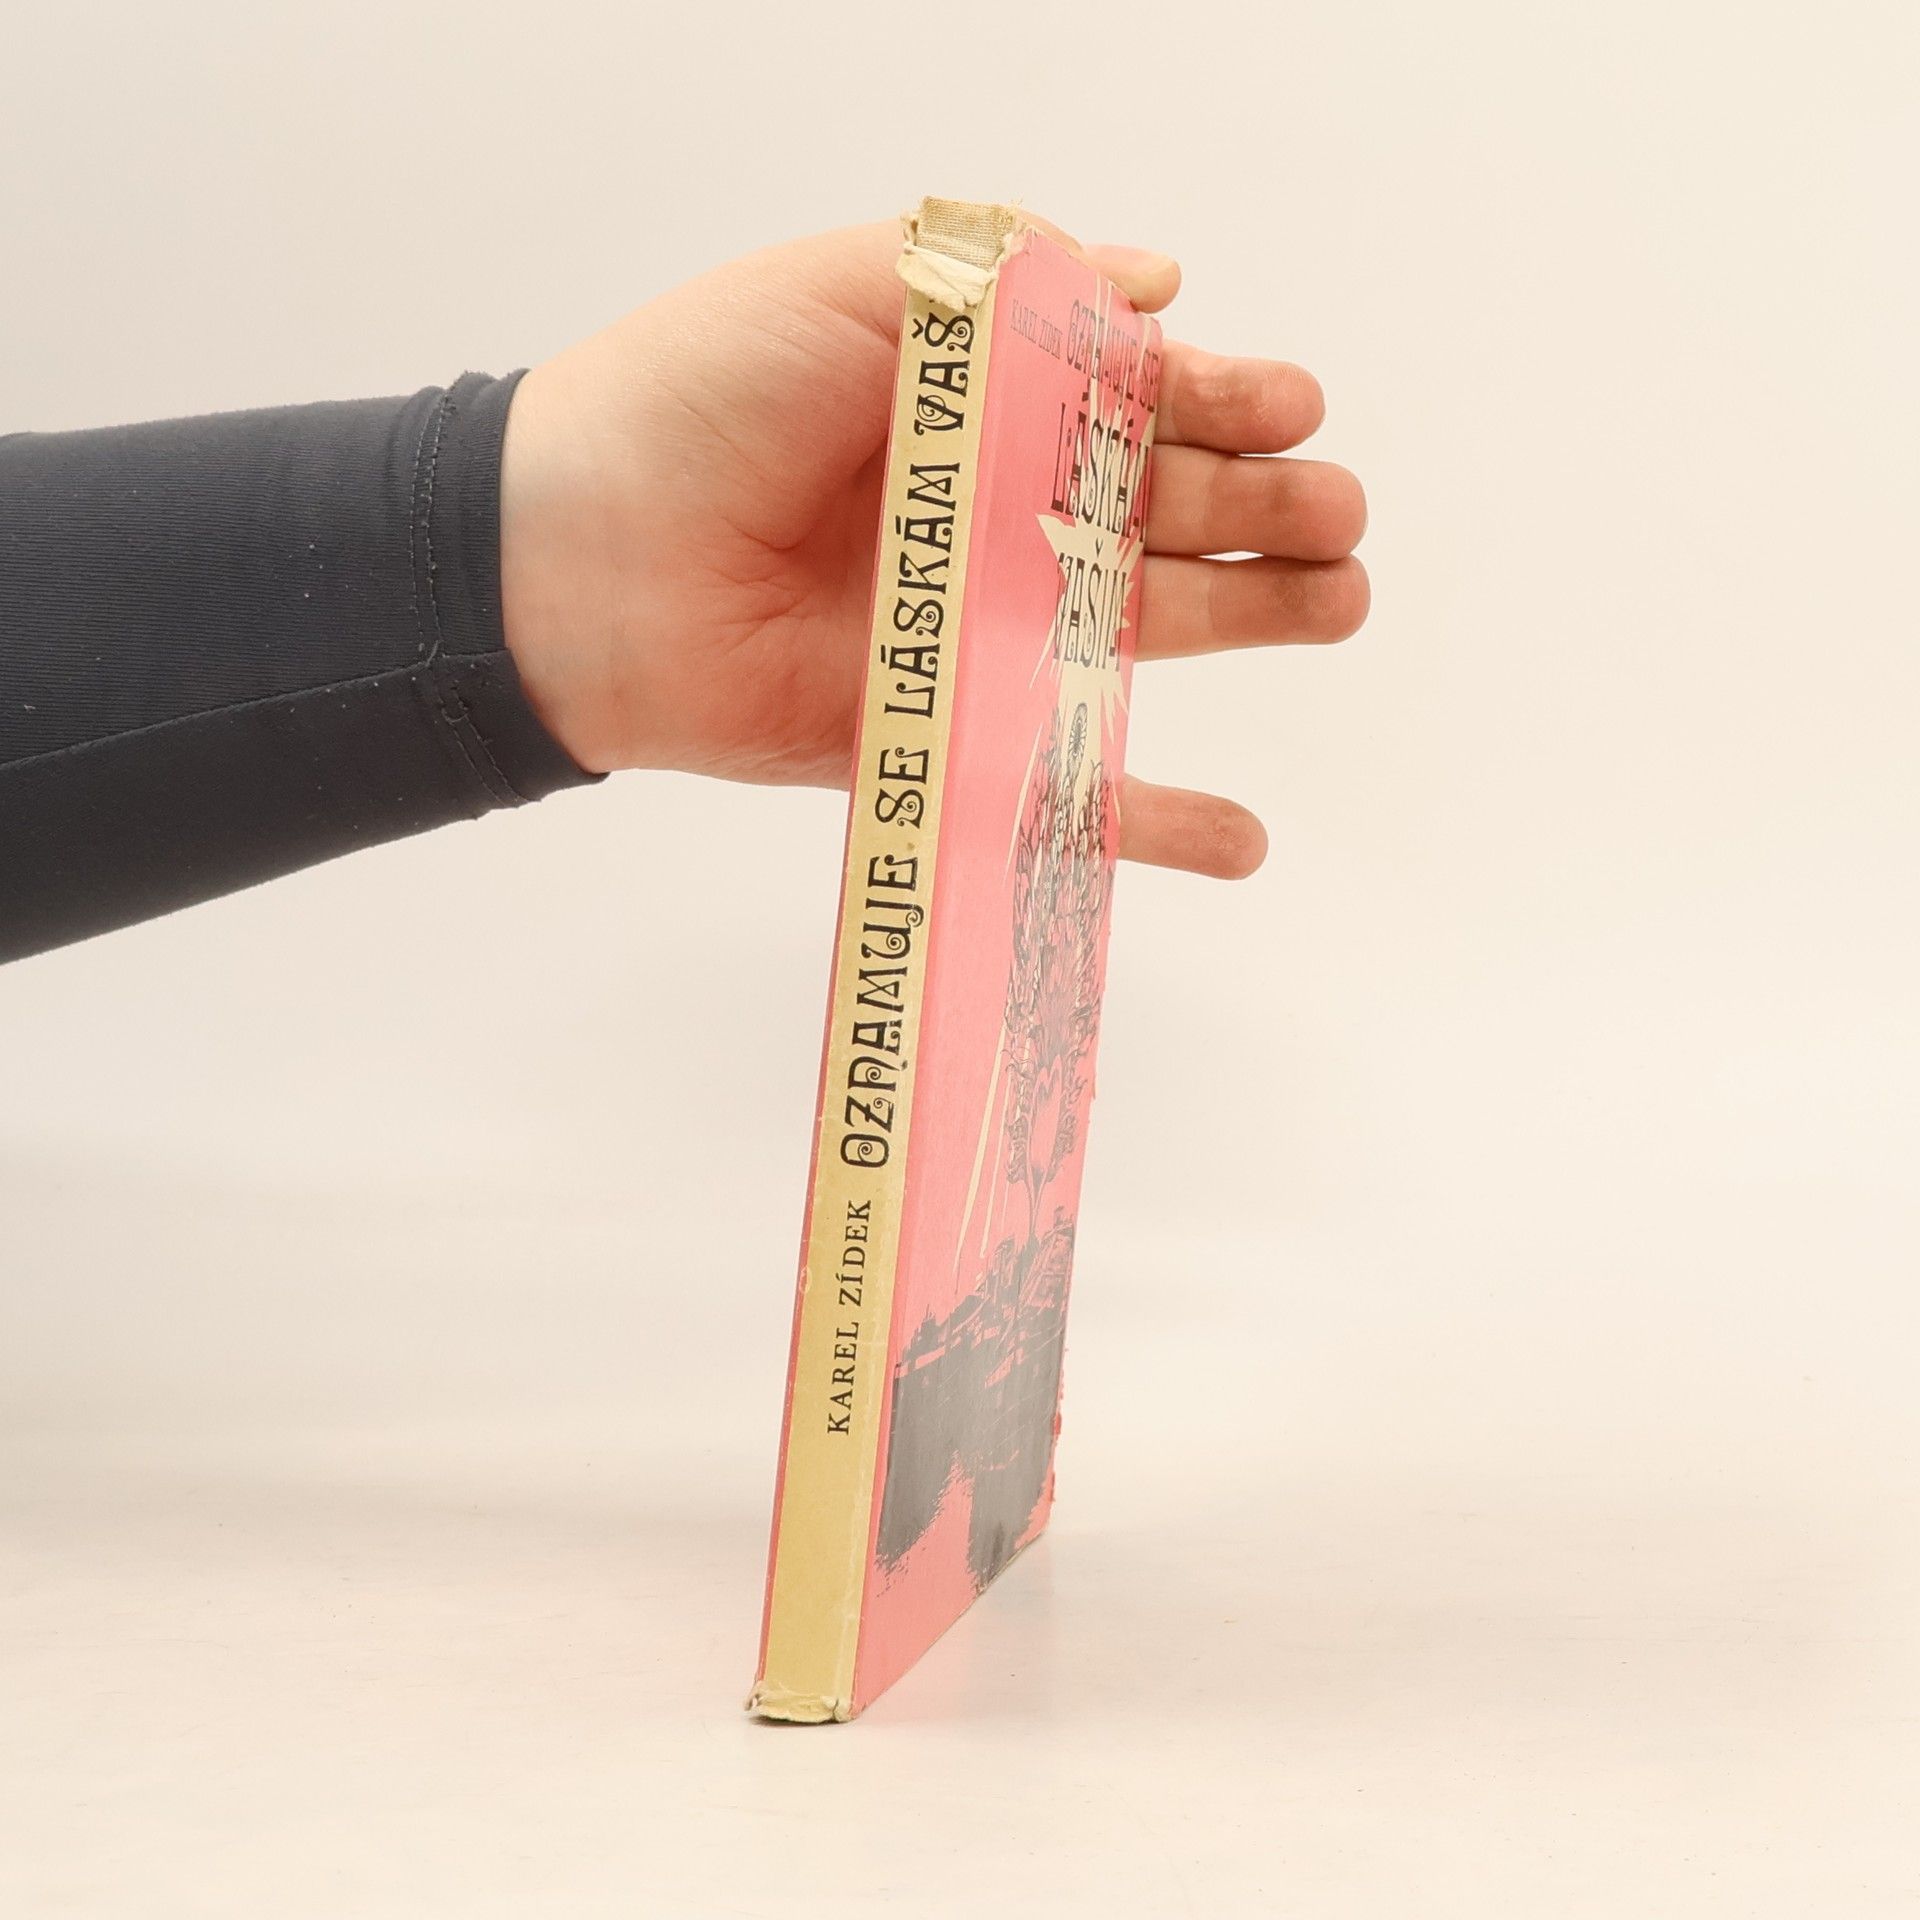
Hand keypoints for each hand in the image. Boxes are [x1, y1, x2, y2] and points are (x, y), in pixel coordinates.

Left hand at [499, 216, 1367, 878]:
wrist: (580, 559)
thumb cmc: (699, 396)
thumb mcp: (850, 283)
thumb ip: (1008, 278)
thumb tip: (1159, 281)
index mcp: (980, 403)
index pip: (1138, 400)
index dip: (1226, 399)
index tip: (1294, 406)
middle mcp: (992, 515)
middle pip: (1166, 514)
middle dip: (1268, 508)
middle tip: (1337, 517)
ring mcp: (978, 632)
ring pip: (1148, 633)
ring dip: (1256, 619)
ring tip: (1339, 605)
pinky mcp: (947, 737)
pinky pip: (1067, 792)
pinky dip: (1155, 825)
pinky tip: (1244, 839)